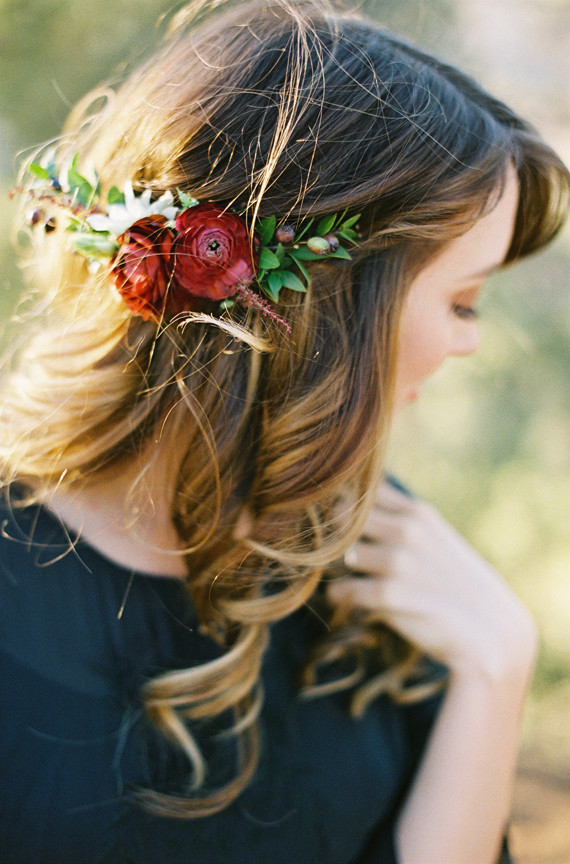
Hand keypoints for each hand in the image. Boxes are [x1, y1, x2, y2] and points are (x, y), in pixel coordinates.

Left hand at [329, 482, 536, 679]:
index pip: (365, 488)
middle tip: (327, 550)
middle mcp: (408, 530)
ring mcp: (400, 561)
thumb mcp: (435, 540)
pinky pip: (347, 590)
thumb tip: (355, 506)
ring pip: (342, 553)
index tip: (333, 517)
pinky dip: (340, 595)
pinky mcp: (392, 595)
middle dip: (332, 532)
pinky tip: (342, 598)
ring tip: (339, 577)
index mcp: (418, 513)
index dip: (344, 501)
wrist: (492, 633)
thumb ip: (401, 521)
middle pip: (343, 514)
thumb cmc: (457, 585)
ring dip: (335, 567)